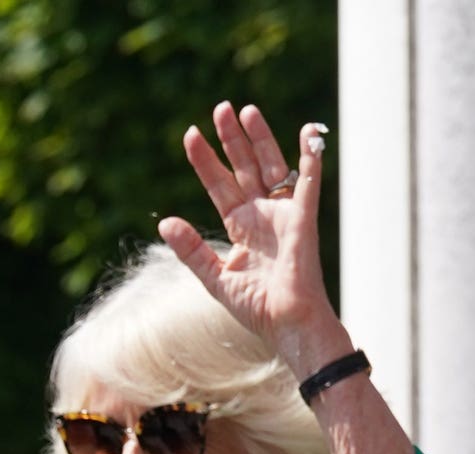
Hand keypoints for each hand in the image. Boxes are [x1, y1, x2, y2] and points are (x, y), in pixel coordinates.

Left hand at [156, 103, 349, 376]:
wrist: (285, 323)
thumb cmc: (255, 306)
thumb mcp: (212, 277)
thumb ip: (190, 249)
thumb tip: (165, 221)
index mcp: (239, 226)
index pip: (219, 185)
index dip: (205, 161)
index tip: (190, 135)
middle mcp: (261, 214)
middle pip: (245, 167)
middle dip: (232, 139)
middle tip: (220, 108)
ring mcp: (283, 214)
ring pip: (271, 166)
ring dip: (260, 138)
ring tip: (246, 111)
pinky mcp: (303, 219)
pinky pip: (308, 182)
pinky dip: (310, 158)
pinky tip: (307, 132)